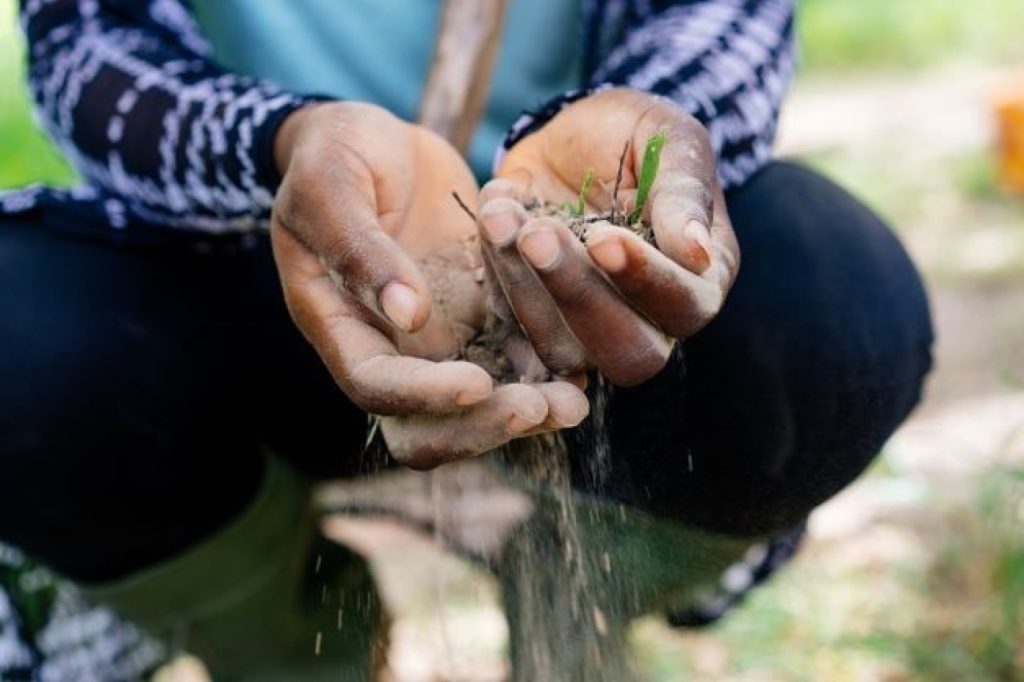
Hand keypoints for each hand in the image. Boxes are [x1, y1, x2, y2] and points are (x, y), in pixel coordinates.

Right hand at [270, 102, 587, 468]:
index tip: (477, 384)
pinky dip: (548, 367)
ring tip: (575, 399)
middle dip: (483, 426)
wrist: (378, 140)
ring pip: (483, 404)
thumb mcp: (332, 186)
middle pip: (430, 424)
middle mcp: (393, 348)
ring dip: (527, 411)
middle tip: (539, 408)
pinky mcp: (484, 315)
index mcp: (340, 325)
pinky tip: (586, 363)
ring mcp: (443, 338)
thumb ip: (359, 249)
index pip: (377, 386)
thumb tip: (408, 317)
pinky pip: (518, 357)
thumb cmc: (337, 154)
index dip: (425, 397)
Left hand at [478, 88, 739, 386]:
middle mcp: (653, 319)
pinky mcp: (539, 320)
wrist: (570, 137)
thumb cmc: (633, 135)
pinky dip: (495, 270)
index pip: (686, 306)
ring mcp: (591, 328)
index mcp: (701, 278)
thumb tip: (697, 254)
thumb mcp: (666, 139)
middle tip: (538, 236)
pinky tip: (494, 212)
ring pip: (562, 350)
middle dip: (577, 294)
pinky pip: (512, 323)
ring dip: (523, 287)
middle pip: (627, 352)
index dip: (645, 280)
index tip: (603, 238)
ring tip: (502, 217)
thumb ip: (683, 191)